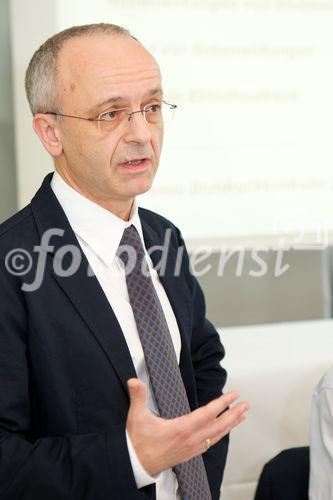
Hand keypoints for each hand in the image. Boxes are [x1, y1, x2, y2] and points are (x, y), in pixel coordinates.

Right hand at [126, 378, 249, 475]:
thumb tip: (134, 381)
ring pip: (216, 436)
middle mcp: (190, 439)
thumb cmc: (137, 442)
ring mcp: (191, 448)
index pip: (207, 414)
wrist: (136, 465)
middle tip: (246, 405)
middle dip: (234, 414)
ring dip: (231, 425)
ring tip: (242, 416)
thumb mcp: (136, 417)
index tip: (234, 395)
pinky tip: (223, 432)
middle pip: (218, 426)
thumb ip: (138, 397)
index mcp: (181, 429)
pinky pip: (210, 443)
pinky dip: (220, 435)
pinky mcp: (189, 453)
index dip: (222, 403)